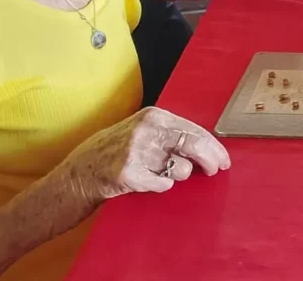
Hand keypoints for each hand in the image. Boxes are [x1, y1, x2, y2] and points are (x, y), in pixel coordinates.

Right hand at [58, 107, 230, 202]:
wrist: (79, 173)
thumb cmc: (114, 151)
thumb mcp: (141, 131)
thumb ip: (169, 133)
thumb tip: (206, 145)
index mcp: (153, 116)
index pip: (194, 130)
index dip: (214, 146)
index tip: (223, 158)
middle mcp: (146, 130)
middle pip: (194, 145)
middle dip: (210, 160)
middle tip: (214, 170)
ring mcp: (137, 151)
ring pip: (180, 169)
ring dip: (177, 175)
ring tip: (158, 172)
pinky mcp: (129, 174)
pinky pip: (163, 185)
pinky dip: (160, 186)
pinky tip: (147, 181)